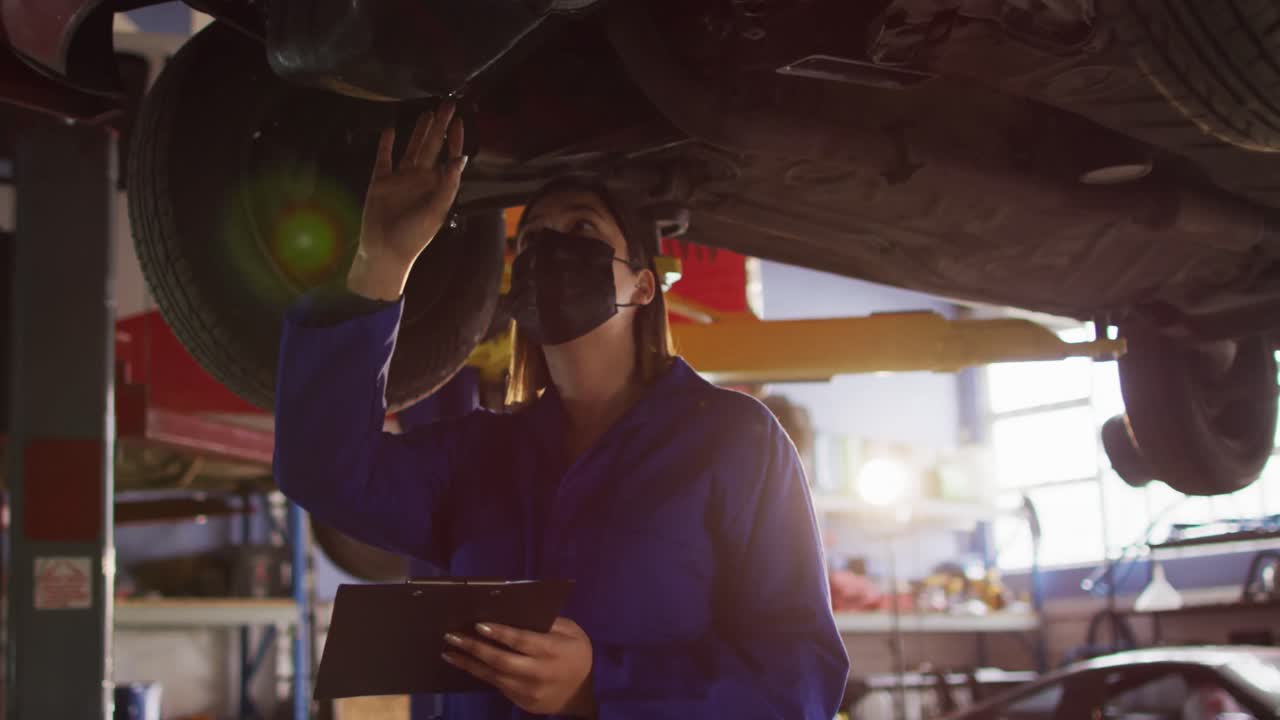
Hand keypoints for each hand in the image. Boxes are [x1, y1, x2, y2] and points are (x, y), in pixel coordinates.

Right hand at [347, 101, 466, 300]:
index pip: (449, 157)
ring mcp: (400, 179)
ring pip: (411, 148)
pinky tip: (390, 129)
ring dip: (419, 131)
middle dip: (440, 126)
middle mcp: (420, 179)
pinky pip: (384, 158)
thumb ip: (448, 185)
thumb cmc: (415, 236)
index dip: (455, 139)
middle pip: (432, 146)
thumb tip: (462, 159)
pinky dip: (386, 144)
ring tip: (427, 113)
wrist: (385, 251)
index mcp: (437, 186)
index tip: (458, 121)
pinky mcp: (380, 181)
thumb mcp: (436, 211)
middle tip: (447, 104)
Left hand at [443, 618, 595, 716]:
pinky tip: (466, 665)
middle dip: (475, 648)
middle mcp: (539, 673)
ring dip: (469, 664)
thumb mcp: (572, 632)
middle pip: (502, 661)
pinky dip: (480, 675)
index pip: (522, 641)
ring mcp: (529, 691)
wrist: (582, 694)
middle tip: (452, 637)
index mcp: (553, 651)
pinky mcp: (522, 702)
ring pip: (494, 677)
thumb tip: (518, 612)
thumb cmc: (576, 654)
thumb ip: (550, 623)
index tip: (478, 625)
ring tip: (449, 652)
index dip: (500, 633)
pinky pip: (498, 687)